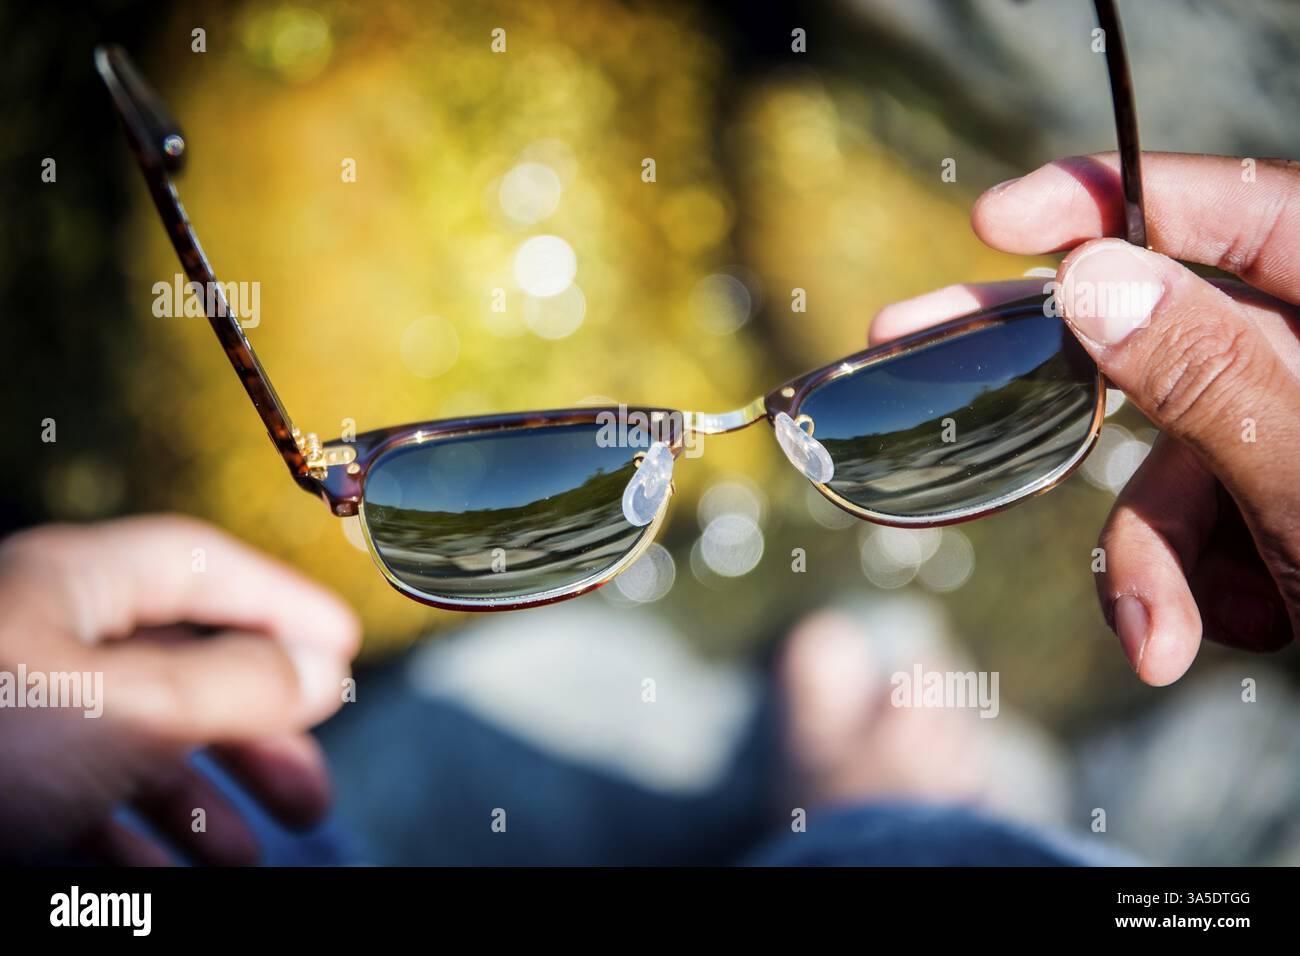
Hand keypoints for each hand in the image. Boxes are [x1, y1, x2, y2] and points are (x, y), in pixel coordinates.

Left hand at [0, 515, 359, 863]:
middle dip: (254, 735)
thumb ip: (237, 684)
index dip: (282, 603)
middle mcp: (41, 634)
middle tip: (309, 791)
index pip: (201, 566)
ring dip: (204, 799)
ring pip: (136, 742)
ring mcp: (15, 706)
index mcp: (69, 582)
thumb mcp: (131, 708)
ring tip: (246, 854)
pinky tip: (173, 867)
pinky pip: (83, 796)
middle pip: (181, 668)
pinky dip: (137, 833)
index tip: (344, 648)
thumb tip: (325, 669)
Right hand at [871, 153, 1299, 685]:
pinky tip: (1211, 637)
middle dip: (1056, 382)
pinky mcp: (1273, 507)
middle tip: (912, 341)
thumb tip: (1093, 278)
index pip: (1241, 212)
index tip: (999, 220)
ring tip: (1164, 640)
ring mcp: (1293, 441)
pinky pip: (1195, 526)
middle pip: (1165, 336)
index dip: (1114, 199)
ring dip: (1153, 558)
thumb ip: (1212, 380)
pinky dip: (1188, 586)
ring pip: (1170, 466)